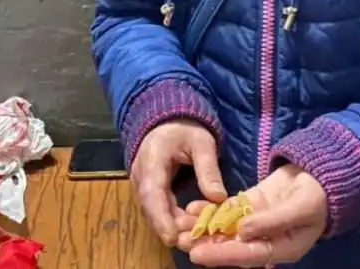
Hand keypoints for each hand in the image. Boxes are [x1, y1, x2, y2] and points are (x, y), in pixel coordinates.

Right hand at [131, 120, 226, 246]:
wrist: (168, 120)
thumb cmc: (185, 128)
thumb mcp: (202, 142)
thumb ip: (208, 168)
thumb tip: (218, 198)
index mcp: (152, 159)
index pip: (152, 193)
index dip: (161, 218)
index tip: (173, 238)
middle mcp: (140, 175)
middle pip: (151, 208)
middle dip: (172, 226)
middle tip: (196, 238)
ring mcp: (141, 183)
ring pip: (153, 211)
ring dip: (172, 225)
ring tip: (197, 233)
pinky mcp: (147, 189)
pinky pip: (156, 208)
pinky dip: (171, 219)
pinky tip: (189, 224)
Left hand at [176, 164, 327, 265]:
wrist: (322, 171)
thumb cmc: (318, 194)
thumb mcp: (301, 207)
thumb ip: (273, 221)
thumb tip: (244, 232)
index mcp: (281, 248)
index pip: (248, 256)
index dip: (222, 256)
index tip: (198, 255)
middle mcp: (265, 239)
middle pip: (231, 245)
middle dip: (205, 243)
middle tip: (178, 239)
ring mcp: (257, 221)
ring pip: (226, 227)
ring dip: (203, 227)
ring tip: (179, 224)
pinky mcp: (252, 204)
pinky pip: (228, 210)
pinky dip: (211, 210)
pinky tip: (193, 208)